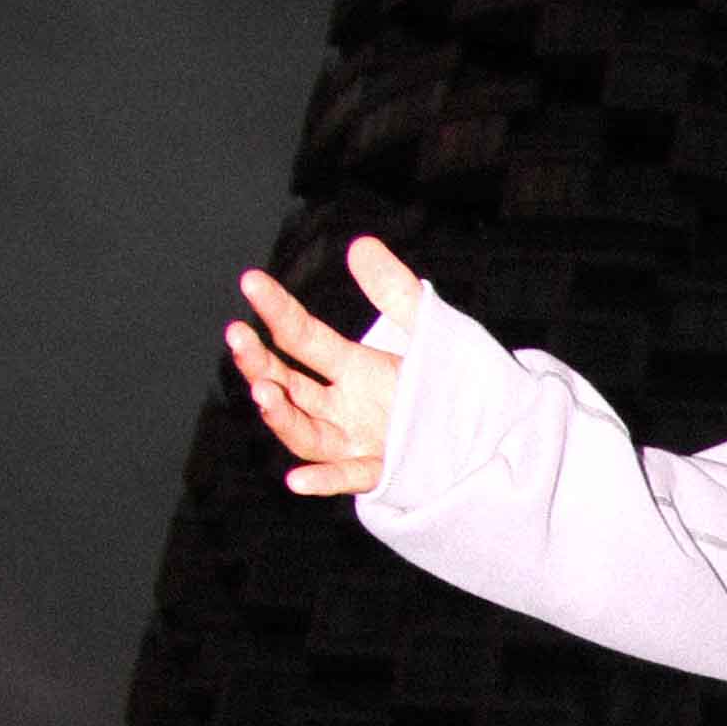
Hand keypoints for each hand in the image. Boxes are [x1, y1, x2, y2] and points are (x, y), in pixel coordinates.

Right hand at [226, 236, 424, 496]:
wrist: (488, 433)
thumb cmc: (449, 381)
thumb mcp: (426, 329)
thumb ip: (396, 291)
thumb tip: (360, 245)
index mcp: (351, 368)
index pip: (301, 337)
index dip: (276, 309)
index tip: (250, 281)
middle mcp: (345, 406)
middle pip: (289, 386)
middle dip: (259, 364)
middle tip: (238, 337)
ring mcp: (359, 441)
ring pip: (306, 433)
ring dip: (281, 416)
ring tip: (263, 393)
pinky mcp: (383, 471)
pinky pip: (348, 477)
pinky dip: (323, 481)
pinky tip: (296, 480)